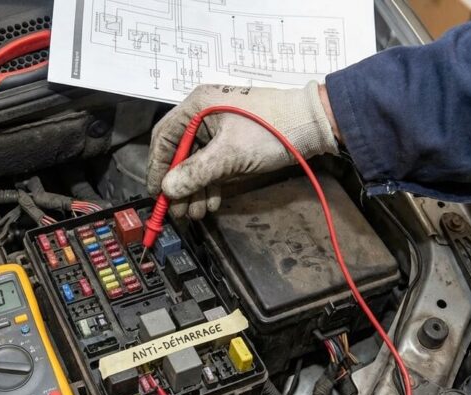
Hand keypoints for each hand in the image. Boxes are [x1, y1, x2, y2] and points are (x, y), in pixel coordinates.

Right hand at [147, 82, 338, 218]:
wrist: (313, 125)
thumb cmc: (272, 130)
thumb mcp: (230, 154)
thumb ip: (196, 173)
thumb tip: (168, 189)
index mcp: (197, 106)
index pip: (164, 137)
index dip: (157, 167)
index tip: (158, 194)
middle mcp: (203, 115)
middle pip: (179, 153)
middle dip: (178, 184)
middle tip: (178, 211)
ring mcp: (218, 129)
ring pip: (196, 163)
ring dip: (194, 189)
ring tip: (196, 212)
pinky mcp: (232, 142)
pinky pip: (212, 165)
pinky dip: (209, 185)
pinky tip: (210, 203)